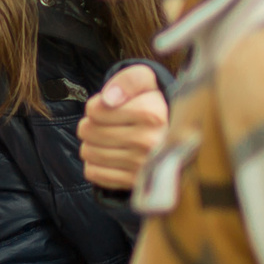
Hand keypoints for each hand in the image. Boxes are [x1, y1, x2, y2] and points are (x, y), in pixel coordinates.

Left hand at [76, 64, 168, 191]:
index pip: (94, 110)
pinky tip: (112, 155)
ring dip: (92, 143)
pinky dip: (96, 163)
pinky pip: (93, 172)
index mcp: (152, 114)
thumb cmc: (152, 103)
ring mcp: (142, 166)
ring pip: (88, 152)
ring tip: (110, 138)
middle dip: (92, 124)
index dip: (96, 106)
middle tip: (108, 124)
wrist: (175, 135)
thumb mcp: (144, 80)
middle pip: (87, 130)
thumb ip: (127, 81)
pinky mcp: (135, 183)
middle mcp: (149, 142)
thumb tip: (108, 99)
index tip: (111, 107)